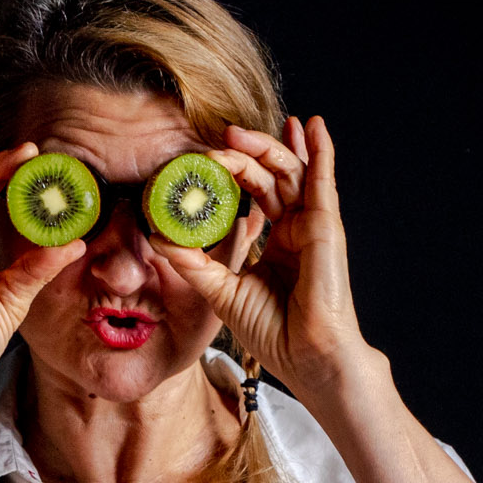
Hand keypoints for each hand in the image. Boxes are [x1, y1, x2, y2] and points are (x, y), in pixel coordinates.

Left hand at [155, 116, 373, 400]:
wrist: (305, 356)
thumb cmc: (273, 331)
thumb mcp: (220, 290)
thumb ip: (191, 261)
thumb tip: (156, 235)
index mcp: (278, 242)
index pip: (256, 195)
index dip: (233, 174)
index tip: (204, 161)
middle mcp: (297, 229)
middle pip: (272, 177)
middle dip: (246, 154)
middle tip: (219, 139)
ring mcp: (313, 225)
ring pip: (291, 172)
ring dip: (268, 147)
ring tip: (239, 133)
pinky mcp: (326, 226)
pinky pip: (323, 180)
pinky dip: (321, 152)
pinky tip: (314, 126)